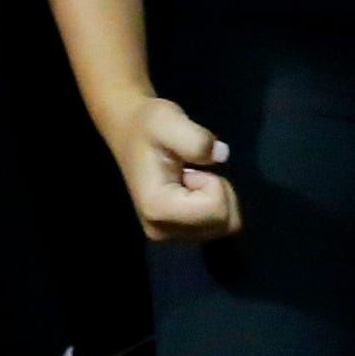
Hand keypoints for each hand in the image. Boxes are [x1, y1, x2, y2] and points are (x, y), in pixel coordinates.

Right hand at [104, 95, 241, 242]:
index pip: (217, 209)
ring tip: (192, 179)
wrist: (129, 130)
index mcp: (157, 209)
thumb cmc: (148, 126)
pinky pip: (219, 227)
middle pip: (224, 223)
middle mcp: (161, 230)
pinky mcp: (177, 234)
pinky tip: (193, 190)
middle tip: (194, 172)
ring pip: (225, 227)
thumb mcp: (170, 121)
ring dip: (219, 199)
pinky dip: (215, 207)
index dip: (214, 182)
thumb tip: (221, 155)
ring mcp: (168, 235)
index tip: (190, 167)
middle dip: (220, 192)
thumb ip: (196, 139)